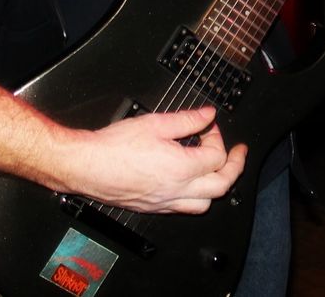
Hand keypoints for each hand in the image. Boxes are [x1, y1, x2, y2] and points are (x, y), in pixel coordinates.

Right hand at [58, 106, 246, 213]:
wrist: (85, 165)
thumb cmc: (114, 147)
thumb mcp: (155, 123)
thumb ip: (187, 120)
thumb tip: (208, 115)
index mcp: (181, 168)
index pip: (217, 157)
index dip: (218, 137)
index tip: (209, 127)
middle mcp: (176, 190)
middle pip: (221, 186)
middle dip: (234, 167)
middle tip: (238, 154)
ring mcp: (164, 203)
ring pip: (205, 204)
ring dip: (217, 187)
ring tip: (218, 170)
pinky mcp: (152, 208)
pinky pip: (184, 209)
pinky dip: (195, 197)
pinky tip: (191, 183)